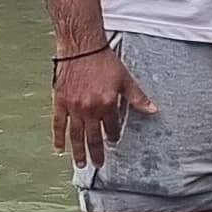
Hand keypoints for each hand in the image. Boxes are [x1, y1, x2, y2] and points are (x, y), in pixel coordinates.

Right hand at [53, 44, 145, 168]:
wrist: (81, 47)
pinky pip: (58, 124)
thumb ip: (137, 97)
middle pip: (93, 137)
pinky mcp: (60, 102)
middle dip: (97, 153)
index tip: (112, 142)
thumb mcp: (125, 78)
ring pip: (76, 136)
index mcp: (107, 104)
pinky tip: (59, 149)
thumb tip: (153, 110)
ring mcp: (74, 107)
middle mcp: (90, 109)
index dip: (113, 136)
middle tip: (98, 164)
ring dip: (78, 152)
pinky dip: (58, 138)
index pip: (111, 128)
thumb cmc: (103, 60)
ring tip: (81, 164)